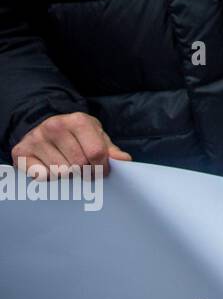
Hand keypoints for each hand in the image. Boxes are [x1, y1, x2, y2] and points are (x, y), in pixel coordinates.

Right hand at [11, 112, 131, 179]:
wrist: (46, 126)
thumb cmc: (77, 135)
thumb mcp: (97, 136)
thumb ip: (111, 150)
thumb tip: (124, 161)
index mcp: (78, 121)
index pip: (96, 153)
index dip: (102, 167)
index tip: (102, 171)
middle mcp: (54, 126)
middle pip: (78, 164)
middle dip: (86, 173)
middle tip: (85, 171)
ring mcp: (36, 139)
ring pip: (60, 172)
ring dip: (68, 175)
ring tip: (68, 166)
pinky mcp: (21, 152)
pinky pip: (41, 176)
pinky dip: (49, 177)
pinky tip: (51, 168)